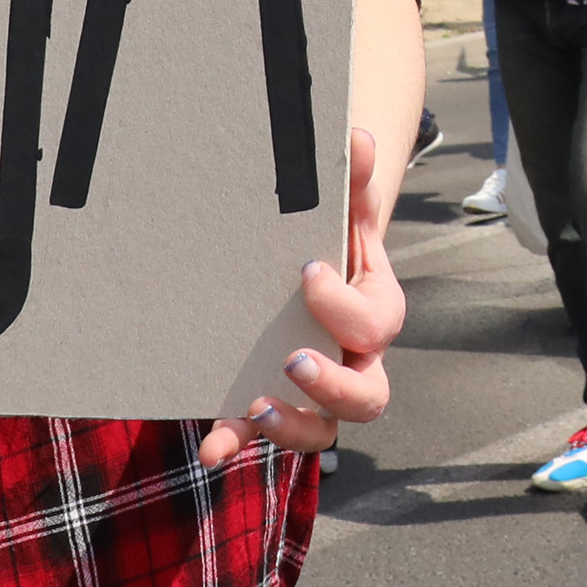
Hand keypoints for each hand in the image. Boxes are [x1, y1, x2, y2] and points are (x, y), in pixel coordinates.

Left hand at [205, 126, 406, 466]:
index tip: (305, 271)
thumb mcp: (342, 216)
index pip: (373, 321)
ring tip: (257, 406)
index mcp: (375, 314)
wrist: (307, 277)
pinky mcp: (276, 410)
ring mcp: (317, 397)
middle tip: (293, 359)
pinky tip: (210, 448)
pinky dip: (237, 443)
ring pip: (325, 431)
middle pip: (368, 396)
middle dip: (332, 384)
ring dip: (293, 425)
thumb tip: (356, 138)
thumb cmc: (329, 244)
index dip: (341, 303)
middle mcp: (356, 365)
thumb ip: (350, 182)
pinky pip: (263, 437)